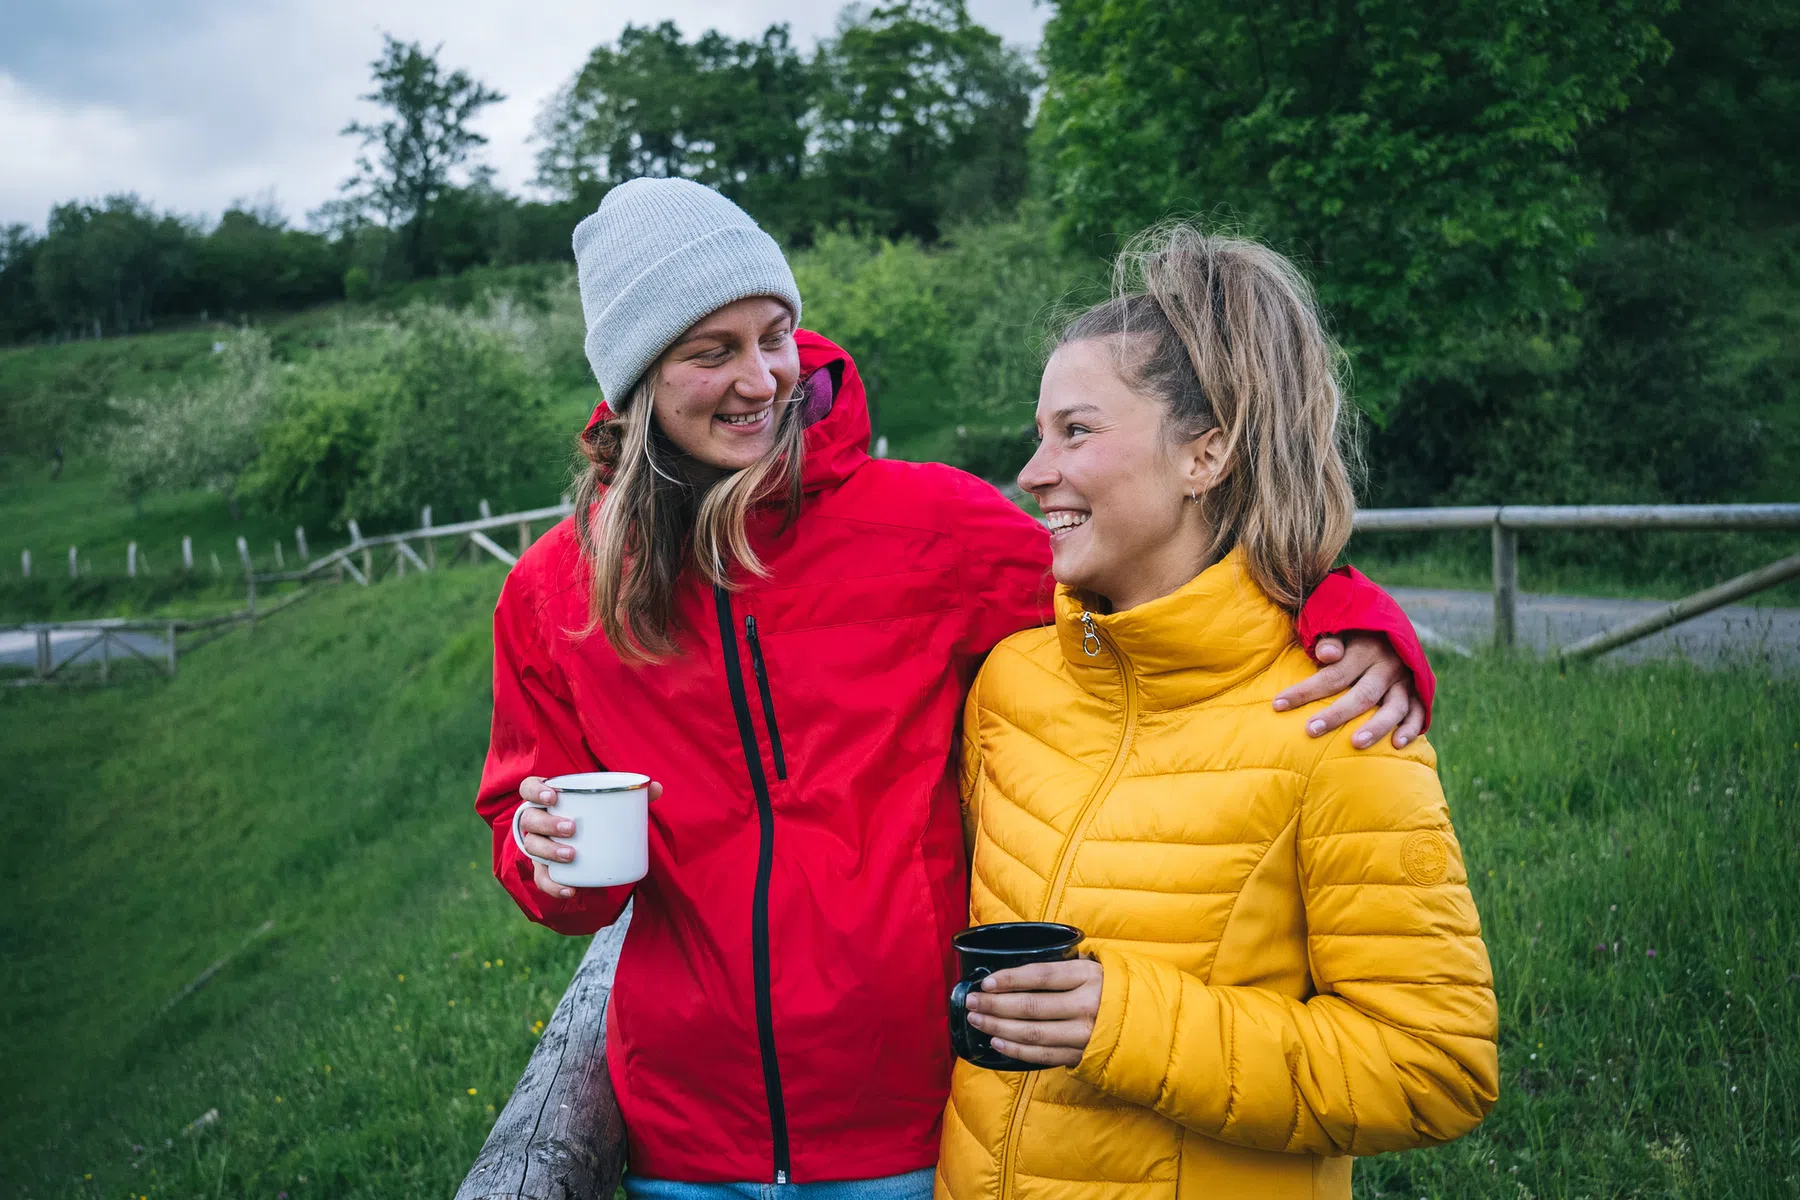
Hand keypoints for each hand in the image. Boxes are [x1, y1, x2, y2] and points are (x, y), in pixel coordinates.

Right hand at [517, 776, 662, 898]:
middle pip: (530, 818)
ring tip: (572, 854)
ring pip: (532, 846)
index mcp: (546, 797)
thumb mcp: (606, 801)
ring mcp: (536, 844)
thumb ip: (630, 793)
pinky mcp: (542, 867)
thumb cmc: (593, 813)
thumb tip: (657, 787)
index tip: (553, 796)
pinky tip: (570, 889)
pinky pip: (542, 878)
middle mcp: (535, 820)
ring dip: (549, 851)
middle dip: (548, 824)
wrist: (583, 840)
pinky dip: (554, 885)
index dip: (535, 790)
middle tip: (572, 828)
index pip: (528, 788)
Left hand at [963, 958, 1102, 1067]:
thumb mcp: (1094, 968)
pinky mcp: (1081, 1056)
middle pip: (1030, 1006)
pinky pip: (1042, 1055)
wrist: (1149, 1024)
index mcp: (1088, 976)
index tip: (986, 981)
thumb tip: (1016, 973)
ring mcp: (1084, 1034)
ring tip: (977, 1020)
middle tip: (971, 1001)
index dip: (1010, 978)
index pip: (1041, 975)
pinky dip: (1015, 1050)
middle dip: (995, 1004)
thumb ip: (1062, 969)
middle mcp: (1087, 1005)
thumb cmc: (1112, 989)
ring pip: (1032, 1033)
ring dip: (998, 1027)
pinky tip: (996, 1042)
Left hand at [1273, 633, 1424, 749]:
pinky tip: (1397, 744)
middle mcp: (1387, 666)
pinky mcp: (1419, 692)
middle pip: (1362, 694)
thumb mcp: (1342, 631)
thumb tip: (1325, 654)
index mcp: (1365, 650)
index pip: (1333, 674)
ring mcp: (1405, 681)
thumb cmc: (1355, 636)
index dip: (1305, 691)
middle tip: (1311, 730)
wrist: (1393, 630)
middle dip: (1336, 714)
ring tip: (1356, 743)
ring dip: (1377, 727)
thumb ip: (1333, 642)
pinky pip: (1418, 712)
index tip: (1278, 705)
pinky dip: (1411, 728)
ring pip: (1394, 707)